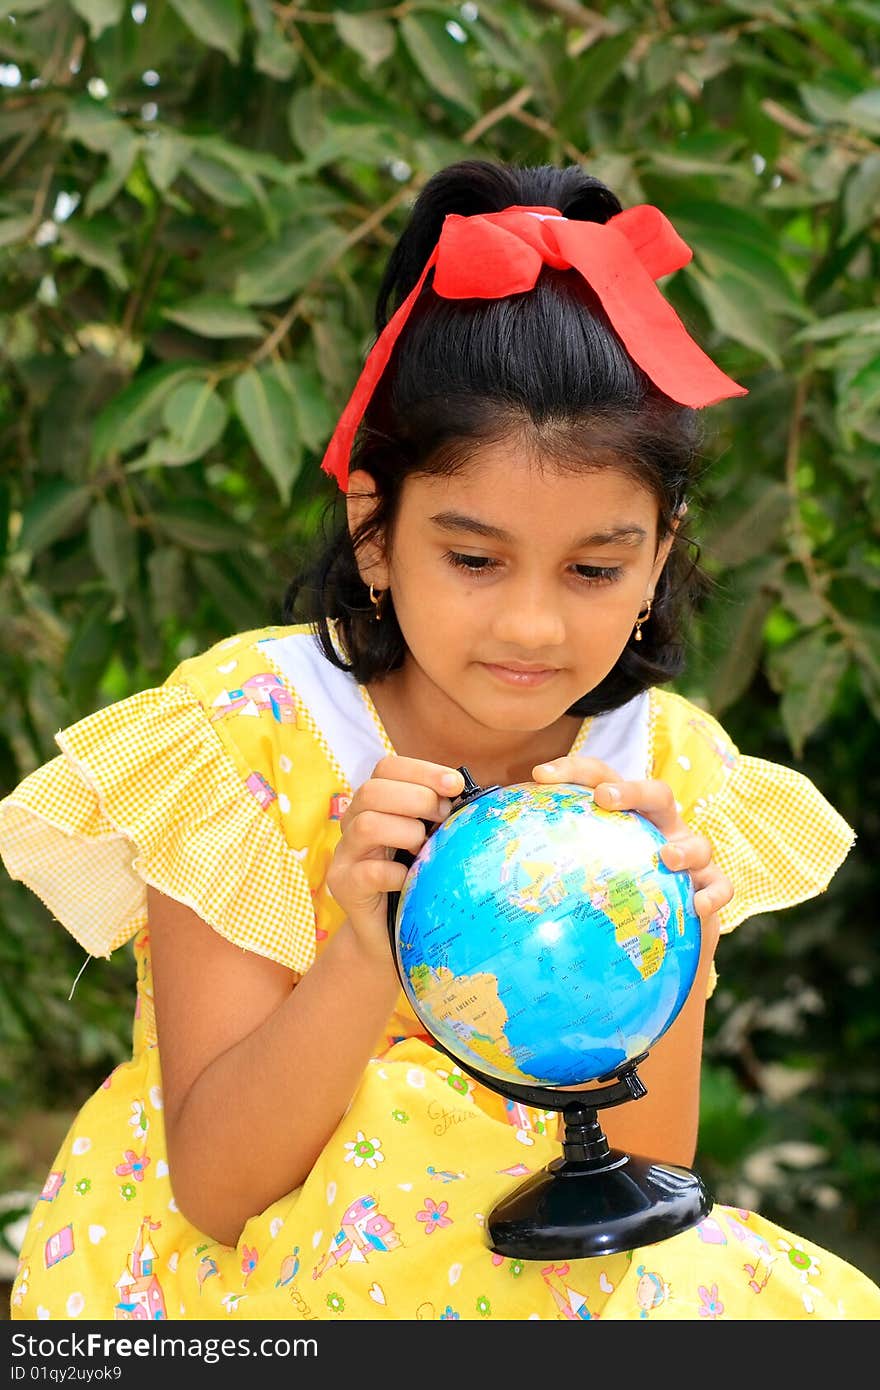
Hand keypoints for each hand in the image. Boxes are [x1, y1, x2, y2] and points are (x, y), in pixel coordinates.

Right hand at [327, 756, 464, 963]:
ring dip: (407, 832)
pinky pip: (369, 872)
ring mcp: (345, 854)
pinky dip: (397, 873)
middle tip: (444, 819)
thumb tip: (474, 794)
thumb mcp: (431, 840)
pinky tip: (411, 880)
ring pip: (366, 824)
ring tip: (425, 849)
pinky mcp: (344, 885)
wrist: (389, 935)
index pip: (387, 768)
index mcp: (374, 804)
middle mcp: (352, 822)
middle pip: (372, 790)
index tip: (456, 785)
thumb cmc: (417, 879)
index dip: (422, 770)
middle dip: (417, 798)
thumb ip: (441, 815)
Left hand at [532, 756, 732, 954]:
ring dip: (683, 846)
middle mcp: (659, 829)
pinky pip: (720, 888)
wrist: (647, 954)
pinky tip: (695, 904)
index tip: (538, 777)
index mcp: (622, 817)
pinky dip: (712, 894)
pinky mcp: (709, 893)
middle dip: (630, 790)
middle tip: (603, 798)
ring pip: (698, 841)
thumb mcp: (565, 879)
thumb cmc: (598, 906)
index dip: (573, 770)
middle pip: (654, 793)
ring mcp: (690, 860)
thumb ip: (531, 862)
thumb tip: (467, 851)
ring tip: (663, 855)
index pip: (600, 777)